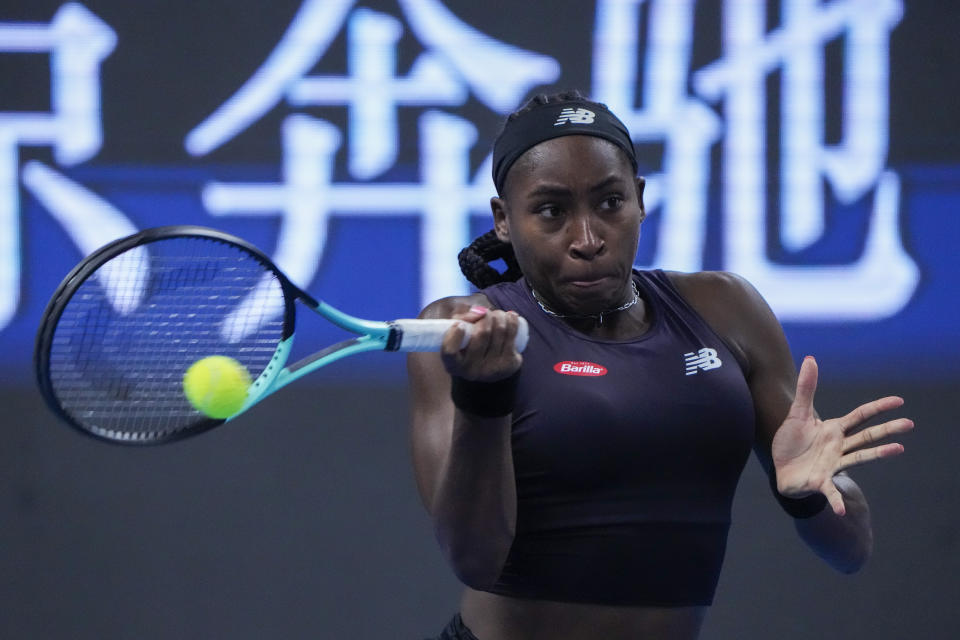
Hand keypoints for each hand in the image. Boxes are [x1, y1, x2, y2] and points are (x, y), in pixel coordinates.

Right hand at [440, 305, 522, 381]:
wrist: (489, 370)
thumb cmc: (469, 346)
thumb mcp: (457, 334)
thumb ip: (461, 319)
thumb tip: (481, 311)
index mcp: (453, 365)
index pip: (450, 351)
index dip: (455, 335)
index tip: (460, 324)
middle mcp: (472, 371)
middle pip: (482, 333)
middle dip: (486, 316)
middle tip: (486, 313)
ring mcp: (492, 369)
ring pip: (500, 330)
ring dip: (500, 315)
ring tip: (497, 314)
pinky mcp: (509, 365)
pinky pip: (513, 335)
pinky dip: (512, 321)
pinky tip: (510, 316)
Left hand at [771, 356, 913, 515]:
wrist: (781, 470)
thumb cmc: (792, 443)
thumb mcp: (796, 414)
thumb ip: (806, 389)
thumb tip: (811, 358)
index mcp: (834, 429)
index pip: (860, 416)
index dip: (878, 408)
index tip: (898, 401)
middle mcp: (839, 447)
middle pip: (866, 436)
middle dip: (887, 430)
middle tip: (909, 424)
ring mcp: (833, 464)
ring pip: (859, 457)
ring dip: (878, 454)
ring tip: (898, 449)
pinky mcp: (820, 482)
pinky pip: (830, 492)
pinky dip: (836, 501)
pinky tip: (840, 510)